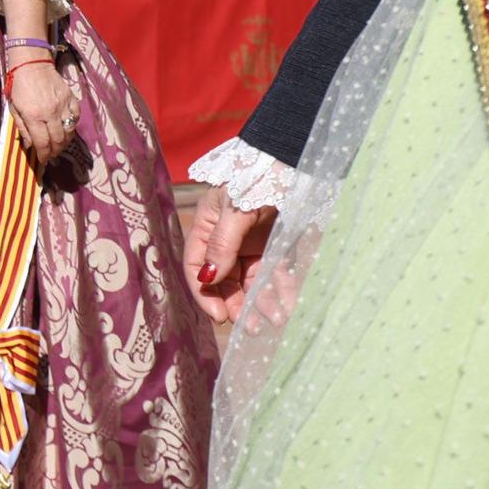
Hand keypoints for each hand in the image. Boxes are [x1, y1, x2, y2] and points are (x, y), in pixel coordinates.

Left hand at [8, 60, 74, 164]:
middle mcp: (50, 112)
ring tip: (59, 145)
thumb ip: (22, 128)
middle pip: (58, 140)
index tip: (43, 160)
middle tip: (51, 155)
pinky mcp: (71, 98)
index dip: (44, 155)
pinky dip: (73, 125)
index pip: (43, 143)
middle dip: (55, 151)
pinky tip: (67, 129)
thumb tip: (31, 145)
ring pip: (69, 131)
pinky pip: (76, 116)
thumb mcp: (14, 108)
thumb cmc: (18, 86)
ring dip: (65, 142)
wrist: (31, 63)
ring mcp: (62, 105)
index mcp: (34, 116)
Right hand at [183, 183, 276, 323]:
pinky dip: (282, 290)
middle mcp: (227, 240)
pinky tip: (290, 305)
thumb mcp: (234, 209)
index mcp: (207, 227)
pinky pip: (277, 274)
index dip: (205, 294)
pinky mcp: (277, 248)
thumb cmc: (254, 179)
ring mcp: (252, 245)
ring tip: (275, 319)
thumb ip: (221, 244)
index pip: (197, 267)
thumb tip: (208, 278)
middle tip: (250, 327)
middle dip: (236, 304)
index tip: (219, 315)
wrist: (291, 161)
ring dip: (261, 302)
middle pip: (226, 281)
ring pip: (253, 282)